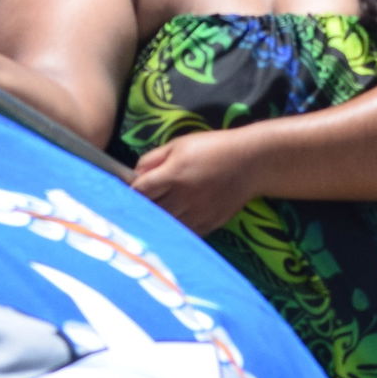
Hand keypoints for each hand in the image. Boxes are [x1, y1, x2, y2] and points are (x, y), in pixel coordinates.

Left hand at [130, 129, 258, 234]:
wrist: (252, 162)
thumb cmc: (212, 148)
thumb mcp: (178, 144)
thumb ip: (152, 159)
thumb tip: (134, 175)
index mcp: (173, 174)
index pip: (140, 190)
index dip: (129, 192)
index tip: (124, 191)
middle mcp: (184, 197)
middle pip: (151, 211)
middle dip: (140, 208)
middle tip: (133, 206)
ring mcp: (197, 213)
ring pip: (165, 225)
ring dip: (155, 221)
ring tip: (149, 216)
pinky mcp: (209, 224)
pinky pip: (184, 232)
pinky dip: (173, 229)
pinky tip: (169, 223)